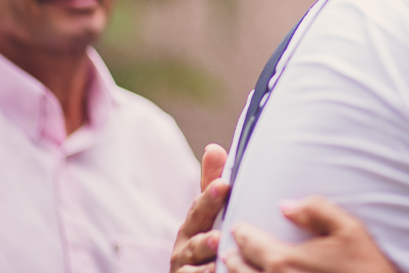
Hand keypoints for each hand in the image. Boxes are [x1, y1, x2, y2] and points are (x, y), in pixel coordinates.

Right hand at [171, 143, 231, 272]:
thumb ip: (211, 184)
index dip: (210, 197)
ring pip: (194, 263)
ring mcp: (186, 267)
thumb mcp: (208, 213)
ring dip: (206, 257)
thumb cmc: (206, 239)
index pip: (200, 207)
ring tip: (218, 248)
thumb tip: (214, 148)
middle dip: (206, 231)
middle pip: (196, 236)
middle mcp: (186, 245)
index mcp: (194, 224)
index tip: (222, 184)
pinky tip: (217, 272)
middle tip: (218, 228)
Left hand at [222, 197, 397, 272]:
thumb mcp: (349, 229)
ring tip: (235, 268)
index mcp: (284, 261)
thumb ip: (316, 210)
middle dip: (233, 258)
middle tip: (228, 250)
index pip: (250, 244)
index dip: (241, 233)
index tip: (236, 227)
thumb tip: (285, 206)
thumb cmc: (365, 266)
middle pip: (241, 270)